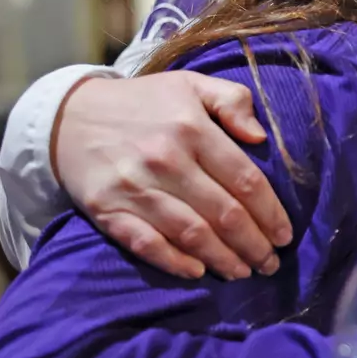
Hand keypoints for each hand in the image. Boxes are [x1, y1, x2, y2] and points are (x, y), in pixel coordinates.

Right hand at [52, 72, 292, 279]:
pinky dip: (174, 262)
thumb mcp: (192, 85)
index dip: (271, 213)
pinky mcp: (107, 210)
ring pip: (191, 234)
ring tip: (244, 272)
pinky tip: (198, 273)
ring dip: (223, 259)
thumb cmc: (144, 102)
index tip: (286, 234)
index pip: (245, 180)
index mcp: (192, 128)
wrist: (70, 116)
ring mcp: (134, 188)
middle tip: (271, 263)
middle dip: (254, 244)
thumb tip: (261, 136)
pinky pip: (147, 244)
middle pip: (223, 213)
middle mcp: (165, 160)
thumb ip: (233, 101)